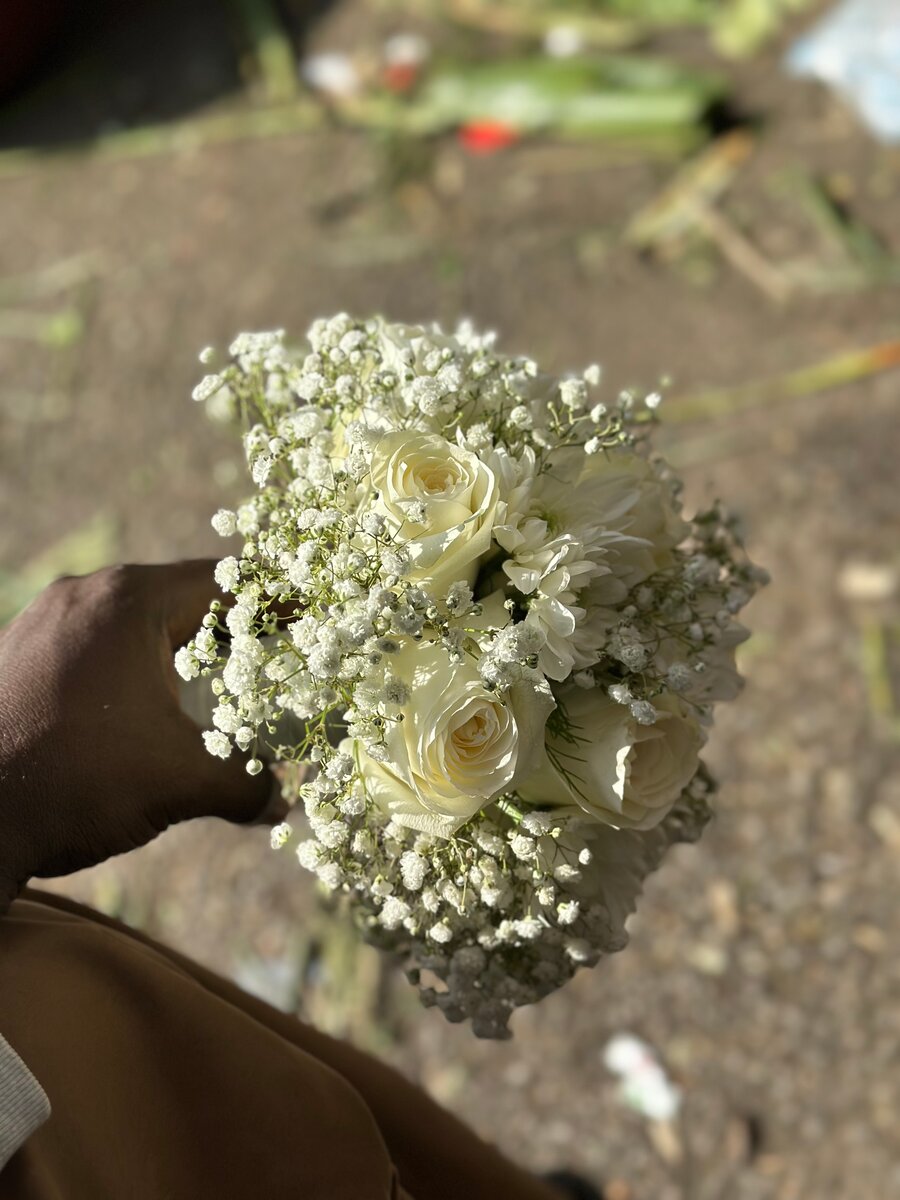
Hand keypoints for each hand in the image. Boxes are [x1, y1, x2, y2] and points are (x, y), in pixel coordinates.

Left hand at [0, 561, 273, 909]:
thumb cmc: (81, 782)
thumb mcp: (182, 782)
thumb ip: (246, 784)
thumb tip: (283, 805)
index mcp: (130, 602)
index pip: (224, 582)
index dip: (274, 598)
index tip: (309, 613)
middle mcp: (84, 594)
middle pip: (179, 594)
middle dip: (229, 623)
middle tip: (274, 645)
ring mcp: (43, 620)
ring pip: (132, 618)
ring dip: (178, 643)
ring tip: (217, 674)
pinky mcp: (18, 651)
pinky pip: (94, 642)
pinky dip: (133, 660)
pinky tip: (148, 699)